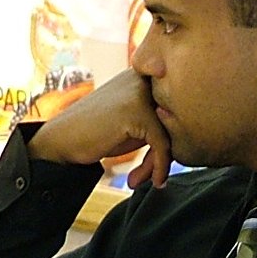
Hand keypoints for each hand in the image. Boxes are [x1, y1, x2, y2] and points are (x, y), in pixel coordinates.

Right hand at [28, 68, 171, 188]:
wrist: (62, 140)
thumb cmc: (99, 134)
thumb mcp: (136, 125)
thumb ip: (162, 124)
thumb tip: (194, 138)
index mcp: (145, 75)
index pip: (175, 108)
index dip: (168, 140)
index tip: (154, 165)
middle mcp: (143, 78)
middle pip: (174, 120)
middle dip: (163, 154)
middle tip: (145, 176)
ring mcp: (140, 92)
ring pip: (170, 133)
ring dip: (158, 163)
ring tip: (141, 180)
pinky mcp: (136, 111)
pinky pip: (162, 143)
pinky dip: (160, 167)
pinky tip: (153, 182)